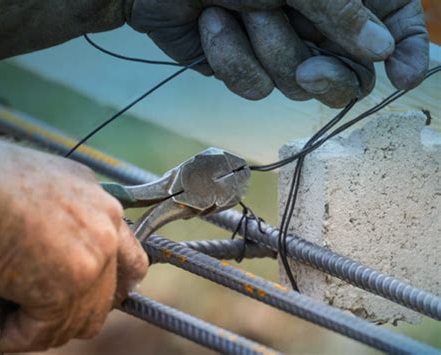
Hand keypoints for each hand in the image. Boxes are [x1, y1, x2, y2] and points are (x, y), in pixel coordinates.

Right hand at [0, 130, 147, 351]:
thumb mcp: (41, 188)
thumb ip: (61, 223)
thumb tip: (49, 262)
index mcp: (100, 203)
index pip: (128, 260)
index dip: (105, 286)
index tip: (80, 298)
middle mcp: (107, 227)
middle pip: (106, 298)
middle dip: (67, 312)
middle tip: (27, 311)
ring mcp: (94, 257)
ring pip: (76, 323)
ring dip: (33, 323)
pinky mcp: (69, 287)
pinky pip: (39, 335)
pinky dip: (7, 334)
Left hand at [126, 0, 428, 106]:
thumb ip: (340, 12)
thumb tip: (383, 49)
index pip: (391, 19)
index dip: (406, 47)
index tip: (408, 74)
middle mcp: (310, 16)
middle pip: (345, 70)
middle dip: (326, 75)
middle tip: (309, 67)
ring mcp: (274, 42)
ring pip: (294, 82)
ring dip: (265, 49)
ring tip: (238, 11)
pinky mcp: (240, 63)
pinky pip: (253, 85)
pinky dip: (231, 59)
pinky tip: (212, 24)